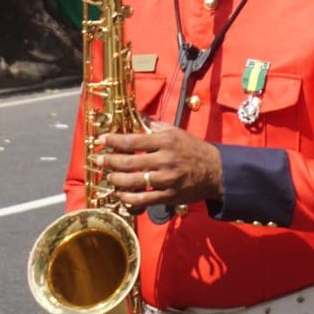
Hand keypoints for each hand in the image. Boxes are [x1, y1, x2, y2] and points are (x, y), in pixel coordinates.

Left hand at [96, 121, 223, 211]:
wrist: (215, 171)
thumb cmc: (193, 149)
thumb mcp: (176, 132)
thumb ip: (154, 125)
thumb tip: (136, 115)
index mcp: (166, 141)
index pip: (133, 140)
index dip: (114, 141)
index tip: (101, 140)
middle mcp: (166, 160)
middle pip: (130, 162)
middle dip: (110, 161)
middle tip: (98, 160)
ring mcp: (167, 179)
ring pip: (134, 181)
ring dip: (117, 179)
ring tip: (109, 176)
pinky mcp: (170, 196)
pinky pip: (144, 199)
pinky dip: (129, 197)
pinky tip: (121, 194)